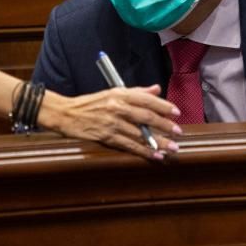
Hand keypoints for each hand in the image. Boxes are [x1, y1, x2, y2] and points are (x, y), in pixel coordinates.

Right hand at [38, 85, 181, 159]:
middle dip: (165, 126)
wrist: (66, 114)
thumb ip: (136, 92)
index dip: (164, 106)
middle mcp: (117, 107)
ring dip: (159, 142)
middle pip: (147, 117)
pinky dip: (144, 151)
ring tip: (172, 148)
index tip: (177, 112)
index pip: (147, 99)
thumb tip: (156, 89)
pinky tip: (156, 155)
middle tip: (178, 132)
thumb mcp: (112, 93)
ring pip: (141, 134)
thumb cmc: (90, 103)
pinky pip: (130, 145)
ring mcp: (112, 123)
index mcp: (120, 94)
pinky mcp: (107, 136)